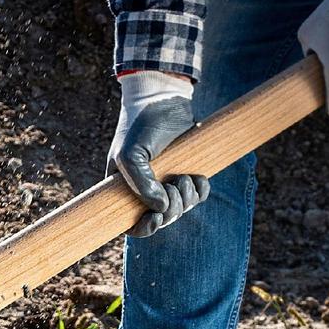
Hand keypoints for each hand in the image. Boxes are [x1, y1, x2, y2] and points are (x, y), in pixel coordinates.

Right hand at [107, 71, 209, 238]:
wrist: (164, 99)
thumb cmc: (140, 126)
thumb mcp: (130, 154)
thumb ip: (140, 183)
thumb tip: (161, 209)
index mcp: (127, 191)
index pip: (133, 226)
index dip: (145, 229)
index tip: (155, 218)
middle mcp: (147, 191)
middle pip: (162, 221)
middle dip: (171, 210)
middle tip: (172, 187)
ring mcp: (169, 184)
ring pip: (182, 209)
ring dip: (186, 198)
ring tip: (183, 176)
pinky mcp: (189, 174)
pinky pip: (200, 197)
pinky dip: (201, 191)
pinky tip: (197, 176)